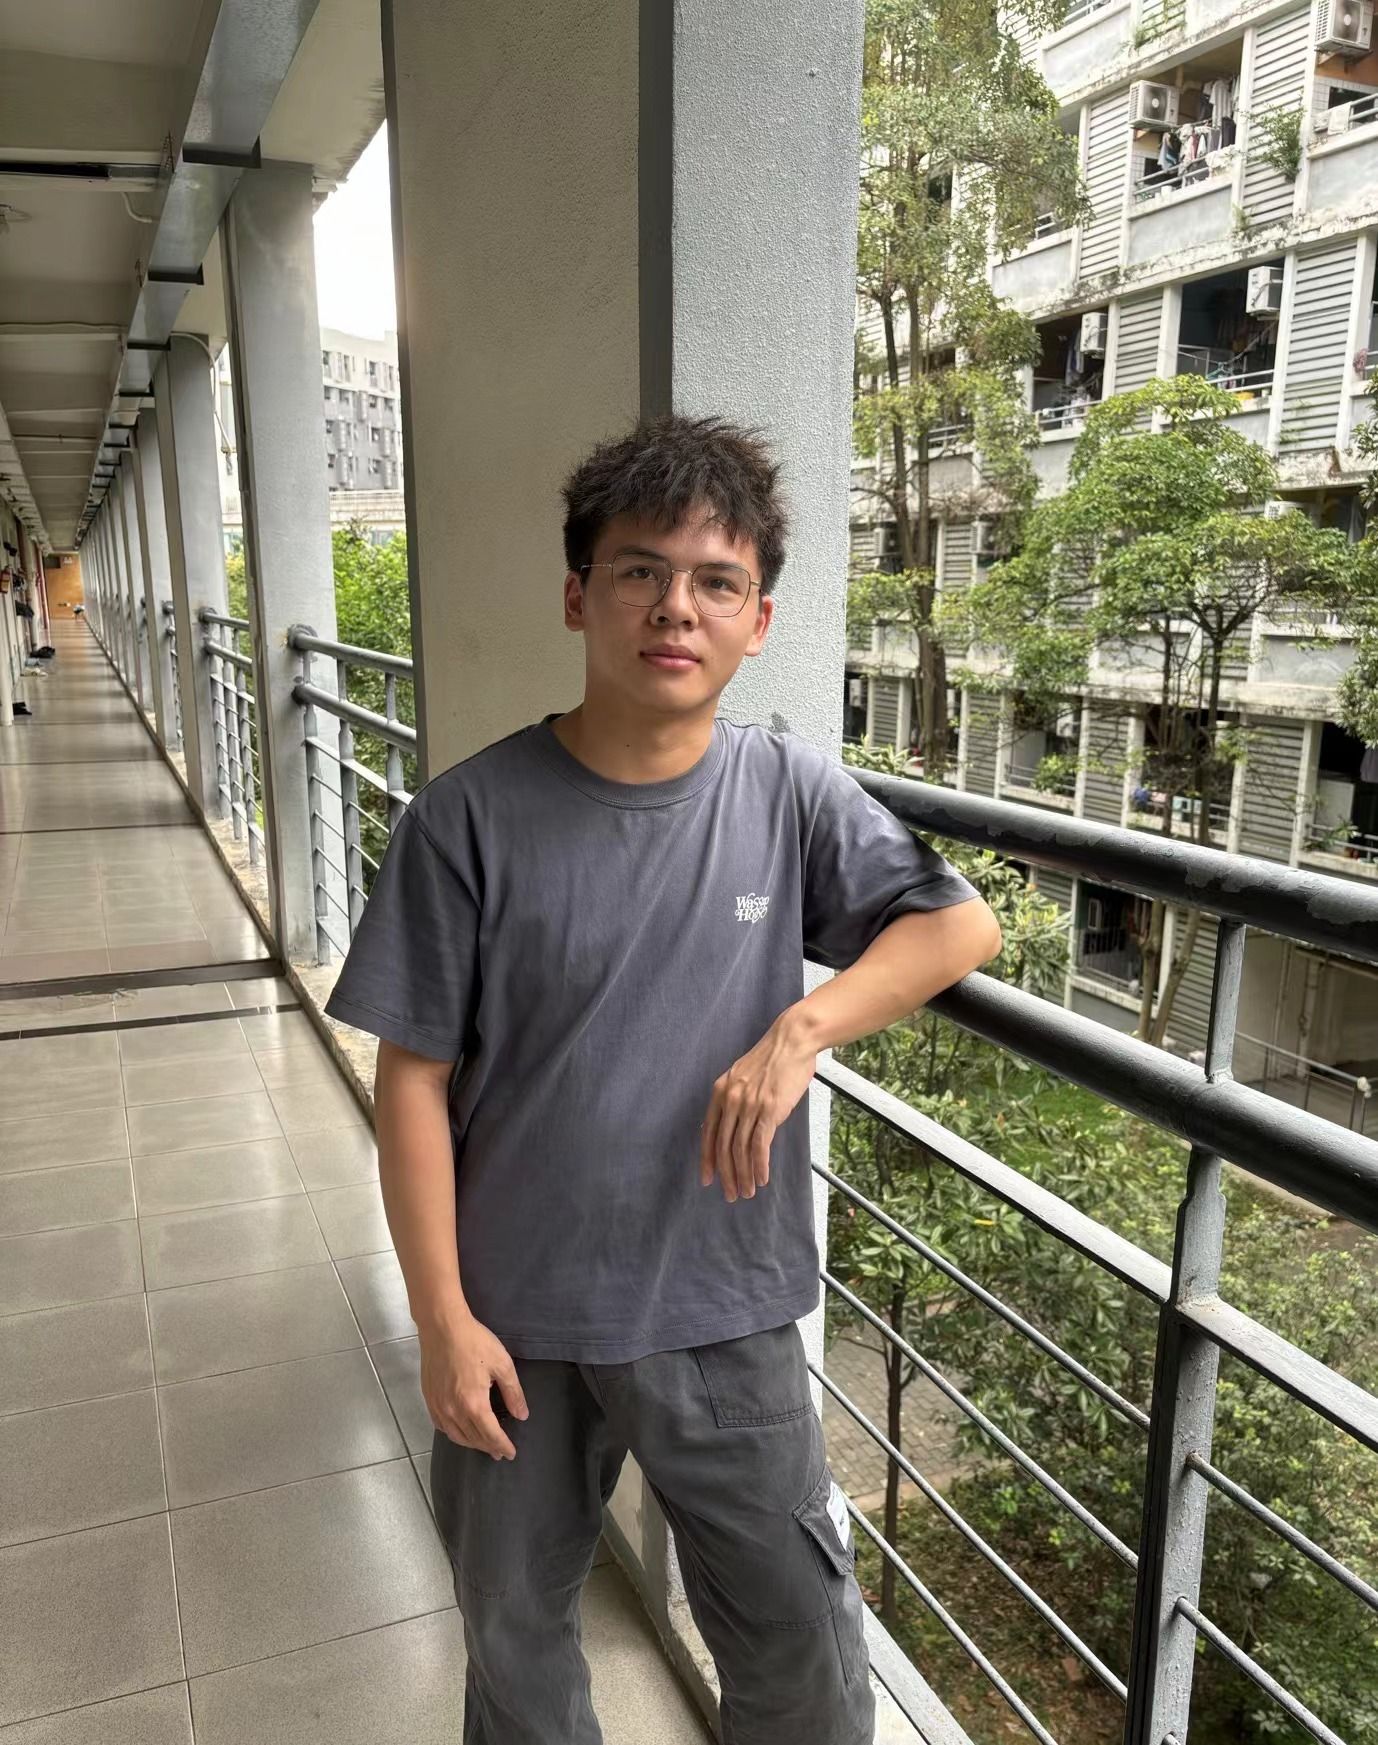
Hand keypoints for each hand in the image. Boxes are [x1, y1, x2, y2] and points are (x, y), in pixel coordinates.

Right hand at [418, 1311, 528, 1460]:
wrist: (442, 1327)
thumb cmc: (474, 1342)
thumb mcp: (502, 1364)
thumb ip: (513, 1393)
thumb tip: (522, 1415)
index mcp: (474, 1404)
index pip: (491, 1434)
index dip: (503, 1446)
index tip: (511, 1454)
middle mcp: (454, 1411)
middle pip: (474, 1438)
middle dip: (488, 1447)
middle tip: (499, 1453)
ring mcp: (439, 1406)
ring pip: (456, 1436)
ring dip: (471, 1444)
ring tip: (483, 1445)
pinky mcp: (429, 1399)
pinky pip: (442, 1426)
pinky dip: (454, 1434)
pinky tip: (460, 1431)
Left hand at [699, 1011, 817, 1203]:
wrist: (792, 1040)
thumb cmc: (772, 1059)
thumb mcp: (743, 1076)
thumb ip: (735, 1099)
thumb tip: (734, 1127)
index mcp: (720, 1092)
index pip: (709, 1133)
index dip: (707, 1159)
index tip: (708, 1179)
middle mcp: (731, 1100)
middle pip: (723, 1146)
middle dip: (725, 1175)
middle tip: (730, 1194)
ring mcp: (749, 1105)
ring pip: (740, 1150)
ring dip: (743, 1175)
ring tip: (747, 1192)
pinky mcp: (769, 1110)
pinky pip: (760, 1145)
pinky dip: (759, 1166)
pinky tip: (761, 1179)